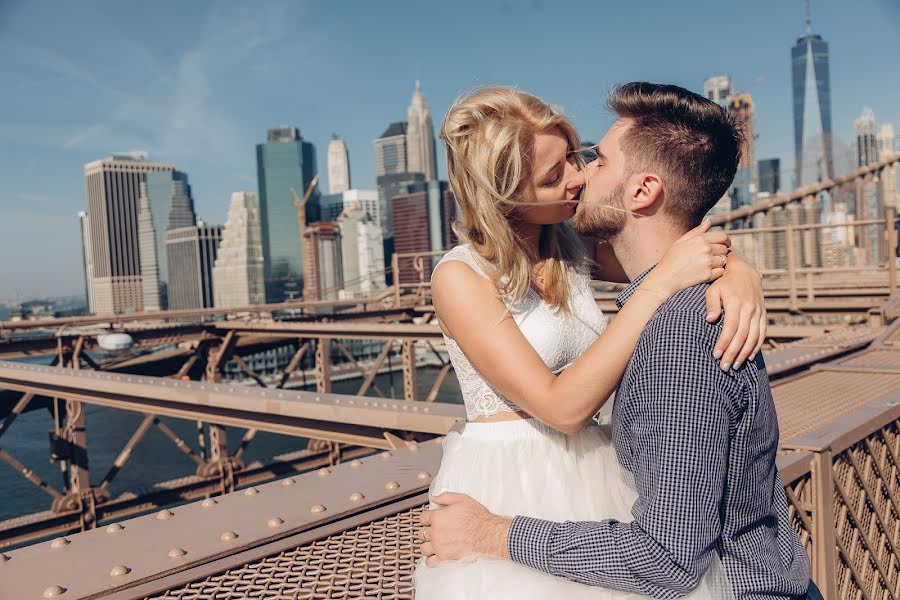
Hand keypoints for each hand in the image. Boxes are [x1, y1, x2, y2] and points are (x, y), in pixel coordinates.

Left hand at [418, 492, 511, 565]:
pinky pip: (430, 561)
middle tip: (435, 531)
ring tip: (435, 543)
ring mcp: (439, 546)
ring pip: (423, 548)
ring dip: (428, 545)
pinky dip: (431, 559)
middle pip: (422, 533)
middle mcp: (436, 532)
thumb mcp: (462, 499)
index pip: (423, 518)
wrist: (488, 534)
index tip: (431, 520)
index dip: (427, 518)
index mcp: (437, 517)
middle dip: (428, 531)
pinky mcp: (444, 558)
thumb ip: (445, 497)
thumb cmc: (478, 518)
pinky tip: (436, 555)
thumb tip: (434, 498)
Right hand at [646, 219, 730, 295]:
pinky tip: (707, 273)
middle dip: (721, 252)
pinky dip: (717, 272)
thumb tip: (709, 221)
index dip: (726, 240)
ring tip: (708, 265)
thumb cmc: (671, 259)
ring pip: (724, 260)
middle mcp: (705, 249)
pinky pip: (721, 271)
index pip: (723, 236)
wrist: (664, 278)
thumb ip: (697, 231)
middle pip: (724, 249)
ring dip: (719, 263)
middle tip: (713, 257)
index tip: (724, 245)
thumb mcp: (681, 241)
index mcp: (700, 239)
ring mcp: (707, 262)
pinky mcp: (708, 275)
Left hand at [705, 254, 765, 369]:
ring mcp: (758, 312)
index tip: (716, 355)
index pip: (731, 328)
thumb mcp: (713, 289)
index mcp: (736, 303)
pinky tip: (748, 357)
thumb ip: (711, 304)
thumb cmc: (723, 282)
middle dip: (733, 353)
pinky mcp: (763, 314)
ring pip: (754, 337)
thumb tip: (710, 320)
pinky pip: (762, 333)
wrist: (744, 271)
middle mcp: (749, 308)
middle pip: (742, 336)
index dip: (724, 343)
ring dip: (744, 353)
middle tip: (724, 366)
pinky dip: (756, 346)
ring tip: (735, 366)